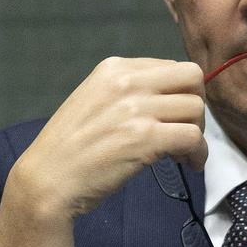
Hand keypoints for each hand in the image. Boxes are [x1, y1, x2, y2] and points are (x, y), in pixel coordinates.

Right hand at [0, 57, 205, 246]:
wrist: (47, 179)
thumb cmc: (71, 147)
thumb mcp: (95, 100)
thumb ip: (130, 91)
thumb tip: (171, 96)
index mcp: (115, 68)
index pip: (172, 67)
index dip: (182, 93)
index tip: (175, 116)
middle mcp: (127, 81)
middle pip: (193, 79)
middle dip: (197, 105)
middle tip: (186, 130)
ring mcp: (136, 108)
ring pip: (197, 109)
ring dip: (198, 133)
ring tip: (183, 153)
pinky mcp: (145, 138)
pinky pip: (193, 137)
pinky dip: (199, 153)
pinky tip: (189, 164)